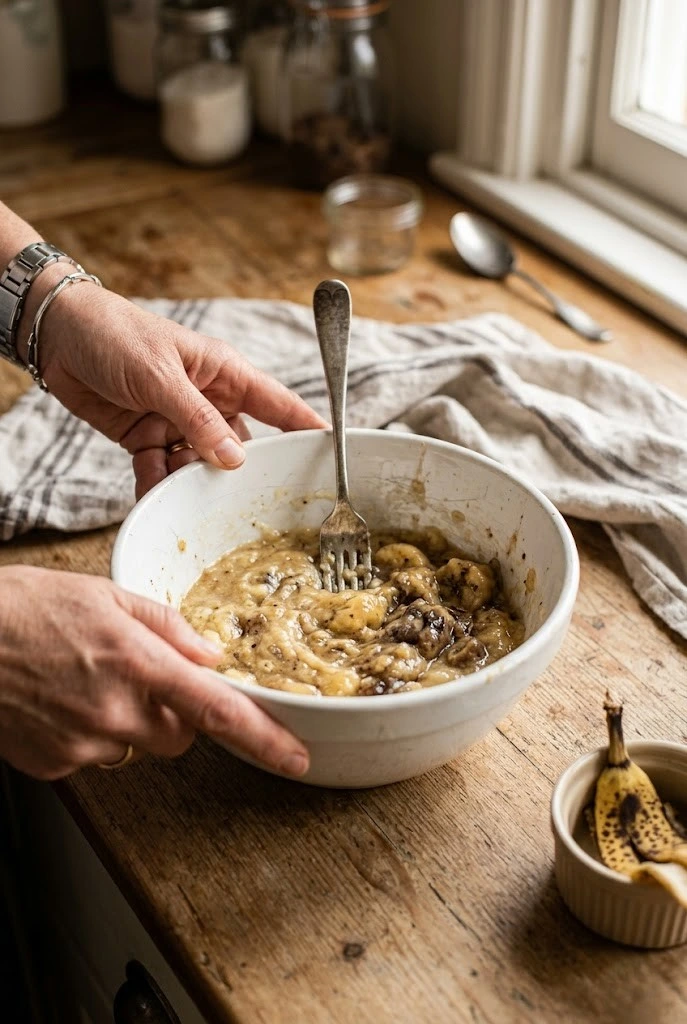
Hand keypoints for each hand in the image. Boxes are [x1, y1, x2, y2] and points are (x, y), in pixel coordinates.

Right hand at [0, 566, 309, 780]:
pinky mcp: (54, 765)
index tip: (294, 758)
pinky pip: (95, 758)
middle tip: (141, 678)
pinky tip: (62, 701)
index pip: (218, 711)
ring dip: (132, 723)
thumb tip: (210, 655)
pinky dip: (90, 734)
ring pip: (138, 748)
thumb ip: (168, 626)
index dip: (263, 738)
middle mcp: (115, 712)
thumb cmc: (26, 607)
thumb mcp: (106, 596)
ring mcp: (82, 744)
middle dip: (176, 713)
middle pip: (181, 736)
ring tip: (89, 683)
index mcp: (138, 664)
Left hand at [23, 275, 324, 497]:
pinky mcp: (146, 436)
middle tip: (248, 503)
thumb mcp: (162, 376)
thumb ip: (198, 420)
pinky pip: (161, 469)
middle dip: (239, 474)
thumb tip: (235, 460)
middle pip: (240, 446)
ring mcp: (178, 420)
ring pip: (199, 464)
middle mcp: (207, 400)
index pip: (278, 405)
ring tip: (185, 499)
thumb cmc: (116, 335)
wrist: (56, 337)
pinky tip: (153, 497)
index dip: (306, 430)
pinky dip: (157, 484)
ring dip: (191, 482)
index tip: (334, 456)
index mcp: (225, 374)